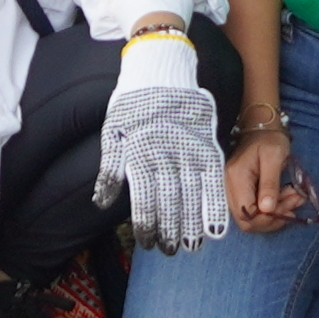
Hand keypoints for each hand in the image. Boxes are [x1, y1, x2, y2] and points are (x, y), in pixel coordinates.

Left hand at [103, 48, 229, 249]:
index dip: (147, 224)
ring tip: (193, 246)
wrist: (162, 67)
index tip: (148, 243)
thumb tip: (102, 202)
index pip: (145, 199)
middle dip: (169, 230)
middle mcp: (166, 154)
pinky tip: (216, 223)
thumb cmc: (133, 101)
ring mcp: (189, 149)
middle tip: (169, 251)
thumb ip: (110, 168)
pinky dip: (215, 202)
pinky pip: (213, 178)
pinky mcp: (206, 143)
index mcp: (141, 153)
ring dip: (193, 223)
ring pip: (193, 194)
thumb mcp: (113, 130)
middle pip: (170, 201)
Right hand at [224, 122, 310, 234]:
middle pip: (246, 220)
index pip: (246, 213)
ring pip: (251, 217)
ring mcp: (234, 190)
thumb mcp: (274, 157)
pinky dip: (270, 209)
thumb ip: (270, 183)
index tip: (289, 208)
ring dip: (274, 214)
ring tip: (294, 197)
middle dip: (272, 218)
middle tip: (294, 203)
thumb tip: (267, 210)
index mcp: (237, 177)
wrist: (260, 127)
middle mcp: (231, 186)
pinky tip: (285, 199)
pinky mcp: (241, 191)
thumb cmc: (269, 139)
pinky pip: (253, 209)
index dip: (267, 219)